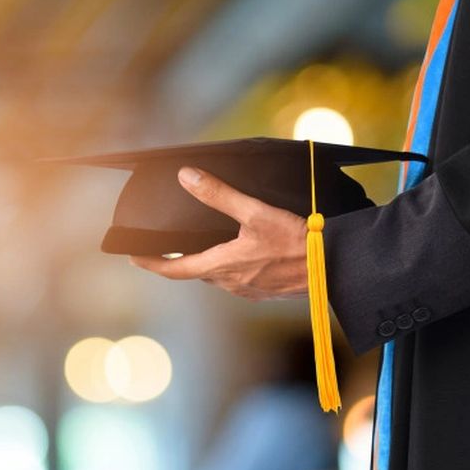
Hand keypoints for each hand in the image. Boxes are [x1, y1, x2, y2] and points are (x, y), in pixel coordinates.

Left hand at [129, 166, 309, 300]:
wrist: (335, 267)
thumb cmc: (297, 241)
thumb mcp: (255, 212)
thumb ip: (219, 194)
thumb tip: (187, 177)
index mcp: (222, 267)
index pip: (174, 270)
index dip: (151, 263)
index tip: (134, 255)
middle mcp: (231, 285)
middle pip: (196, 272)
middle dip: (180, 261)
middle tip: (168, 246)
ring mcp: (249, 291)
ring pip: (218, 277)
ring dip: (207, 263)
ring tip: (203, 245)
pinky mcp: (266, 292)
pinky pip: (238, 281)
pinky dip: (229, 268)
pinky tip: (241, 255)